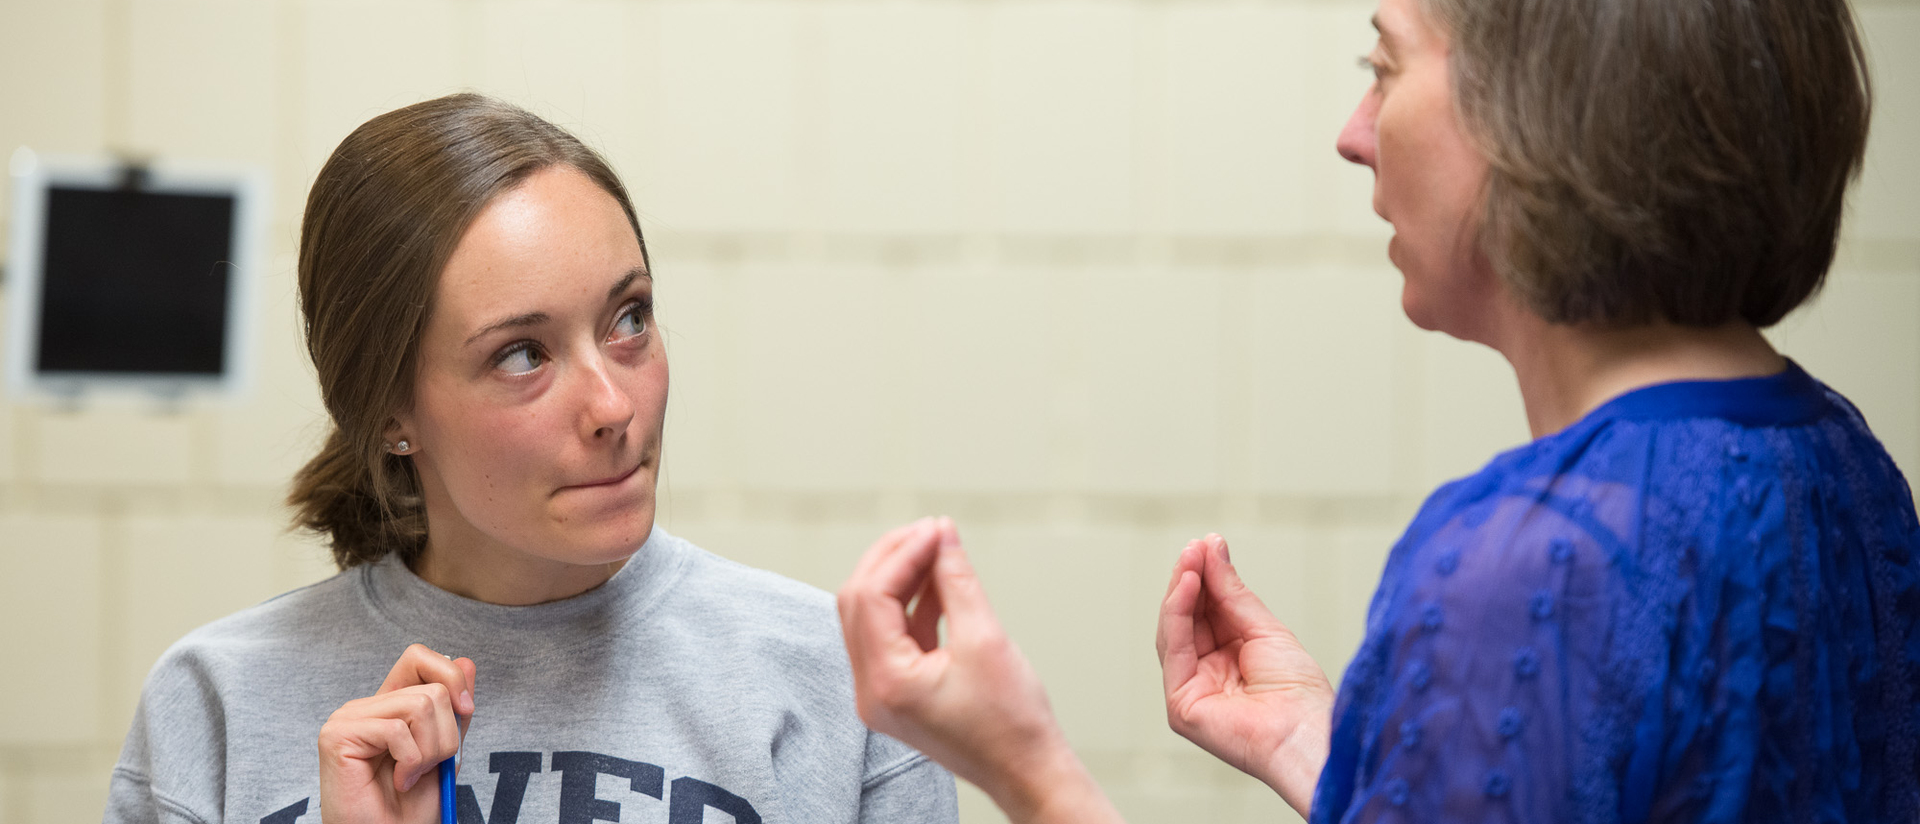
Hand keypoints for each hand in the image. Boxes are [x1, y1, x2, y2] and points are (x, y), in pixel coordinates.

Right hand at [318, 643, 475, 823]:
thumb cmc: (412, 806)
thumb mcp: (446, 750)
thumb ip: (454, 710)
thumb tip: (465, 661)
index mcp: (390, 705)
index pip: (420, 658)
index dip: (451, 677)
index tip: (465, 712)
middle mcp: (367, 706)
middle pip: (432, 687)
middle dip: (447, 734)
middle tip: (427, 766)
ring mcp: (349, 717)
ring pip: (421, 705)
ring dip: (429, 752)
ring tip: (411, 775)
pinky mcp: (338, 734)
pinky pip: (397, 729)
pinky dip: (411, 762)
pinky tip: (399, 780)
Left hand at [837, 518, 1123, 823]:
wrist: (1028, 772)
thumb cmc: (1012, 722)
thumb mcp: (987, 639)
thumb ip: (957, 580)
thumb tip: (942, 534)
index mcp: (885, 682)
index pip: (871, 597)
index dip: (902, 554)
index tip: (936, 529)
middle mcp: (871, 691)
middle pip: (860, 603)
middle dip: (893, 559)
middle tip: (931, 530)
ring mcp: (881, 693)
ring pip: (873, 616)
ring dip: (902, 578)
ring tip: (938, 548)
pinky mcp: (898, 692)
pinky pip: (894, 635)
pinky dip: (913, 604)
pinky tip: (940, 580)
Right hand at [1156, 534, 1334, 816]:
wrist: (1307, 730)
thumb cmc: (1299, 693)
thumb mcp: (1264, 629)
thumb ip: (1232, 592)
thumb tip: (1211, 550)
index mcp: (1231, 659)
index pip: (1207, 612)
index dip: (1205, 578)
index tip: (1206, 545)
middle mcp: (1208, 674)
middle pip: (1187, 619)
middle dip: (1190, 580)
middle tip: (1196, 548)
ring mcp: (1192, 690)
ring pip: (1174, 632)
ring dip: (1180, 592)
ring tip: (1191, 560)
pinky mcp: (1180, 705)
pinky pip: (1173, 651)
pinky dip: (1177, 615)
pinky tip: (1188, 586)